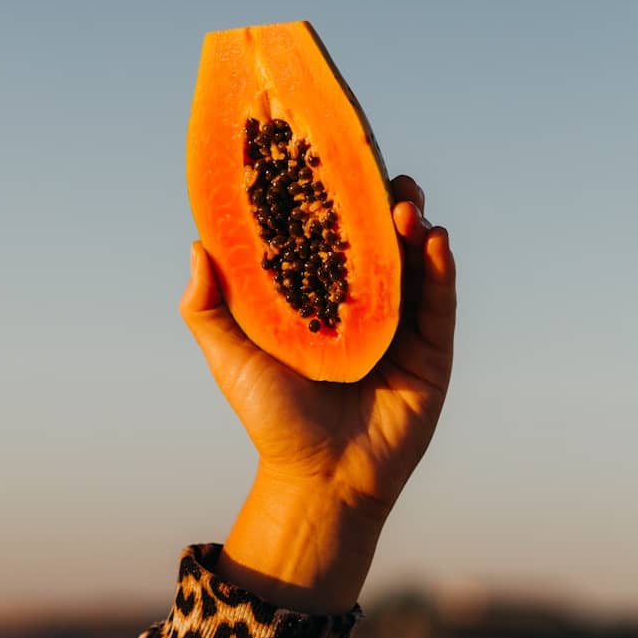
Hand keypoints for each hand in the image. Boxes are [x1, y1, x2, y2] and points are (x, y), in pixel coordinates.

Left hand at [180, 175, 455, 611]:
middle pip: (376, 237)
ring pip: (413, 259)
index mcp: (319, 297)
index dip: (329, 196)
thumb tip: (196, 243)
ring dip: (412, 224)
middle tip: (375, 170)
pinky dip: (441, 266)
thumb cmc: (272, 419)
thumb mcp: (231, 358)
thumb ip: (208, 307)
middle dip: (379, 199)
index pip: (327, 235)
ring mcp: (401, 323)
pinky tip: (433, 237)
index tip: (326, 156)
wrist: (321, 481)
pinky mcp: (433, 348)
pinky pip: (441, 300)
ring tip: (402, 202)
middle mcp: (362, 302)